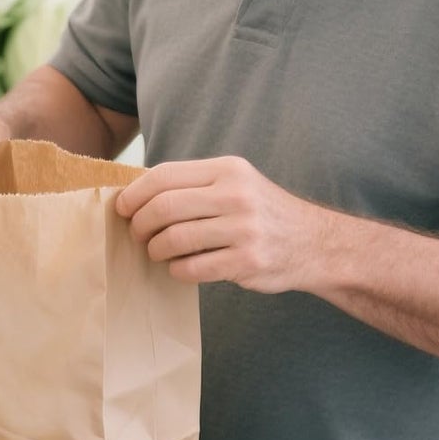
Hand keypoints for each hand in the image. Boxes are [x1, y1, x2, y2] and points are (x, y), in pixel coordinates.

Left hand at [115, 157, 326, 291]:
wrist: (315, 243)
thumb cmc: (262, 213)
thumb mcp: (236, 184)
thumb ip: (194, 185)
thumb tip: (137, 194)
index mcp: (228, 170)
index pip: (165, 175)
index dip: (135, 193)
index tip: (123, 208)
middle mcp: (236, 194)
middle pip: (163, 207)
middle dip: (140, 224)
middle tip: (137, 235)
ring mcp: (244, 229)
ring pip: (174, 239)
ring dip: (156, 250)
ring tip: (158, 252)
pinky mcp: (247, 261)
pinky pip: (193, 268)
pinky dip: (177, 270)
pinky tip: (180, 268)